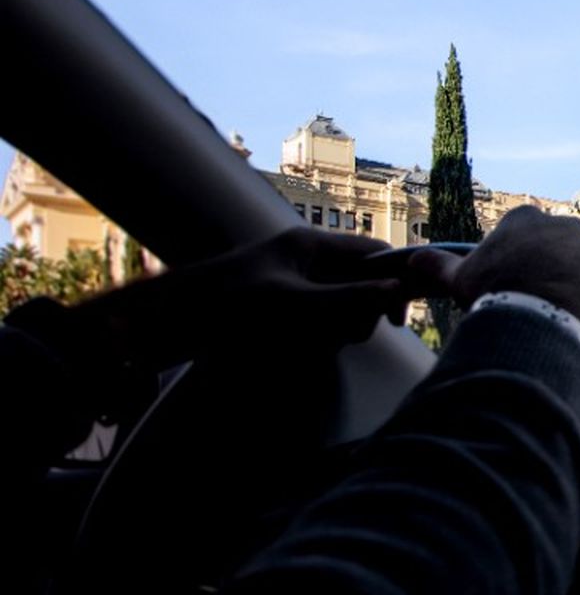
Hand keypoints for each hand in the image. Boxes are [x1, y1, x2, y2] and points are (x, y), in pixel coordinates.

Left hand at [74, 226, 437, 367]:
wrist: (164, 327)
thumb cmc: (224, 308)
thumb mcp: (293, 305)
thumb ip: (348, 300)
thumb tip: (396, 293)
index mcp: (310, 245)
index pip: (375, 252)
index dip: (396, 279)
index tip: (399, 316)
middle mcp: (305, 262)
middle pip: (360, 286)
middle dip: (356, 314)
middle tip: (340, 335)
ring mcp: (292, 287)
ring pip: (339, 311)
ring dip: (332, 332)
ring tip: (304, 344)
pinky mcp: (279, 312)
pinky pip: (316, 326)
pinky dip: (312, 340)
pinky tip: (289, 350)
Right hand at [414, 206, 579, 351]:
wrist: (544, 315)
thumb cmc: (499, 293)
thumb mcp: (461, 278)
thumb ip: (438, 265)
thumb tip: (412, 260)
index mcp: (530, 220)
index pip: (529, 239)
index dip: (525, 268)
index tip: (521, 289)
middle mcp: (574, 225)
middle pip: (568, 253)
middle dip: (562, 276)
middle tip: (550, 308)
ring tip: (578, 319)